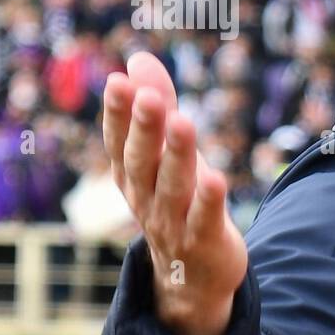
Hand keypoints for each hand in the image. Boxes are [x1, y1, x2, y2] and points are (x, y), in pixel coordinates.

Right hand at [103, 52, 248, 334]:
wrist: (189, 276)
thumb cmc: (176, 202)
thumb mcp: (165, 155)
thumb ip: (156, 108)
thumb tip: (138, 58)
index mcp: (132, 175)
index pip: (120, 142)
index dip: (117, 113)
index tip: (118, 80)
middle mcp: (146, 198)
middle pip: (143, 161)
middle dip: (145, 128)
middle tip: (149, 97)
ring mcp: (172, 223)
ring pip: (173, 187)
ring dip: (177, 155)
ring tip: (184, 121)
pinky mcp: (203, 242)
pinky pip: (204, 220)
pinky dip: (208, 200)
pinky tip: (216, 177)